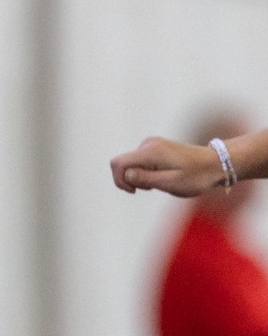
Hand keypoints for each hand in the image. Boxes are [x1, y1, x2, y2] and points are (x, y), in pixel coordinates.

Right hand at [110, 136, 226, 196]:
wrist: (217, 163)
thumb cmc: (197, 176)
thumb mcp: (171, 183)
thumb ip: (145, 178)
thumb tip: (126, 175)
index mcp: (150, 152)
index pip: (118, 163)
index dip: (119, 180)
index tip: (135, 191)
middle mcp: (148, 144)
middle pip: (123, 164)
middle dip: (132, 180)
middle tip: (153, 188)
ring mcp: (152, 144)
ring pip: (132, 163)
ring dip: (140, 177)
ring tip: (161, 182)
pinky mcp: (156, 146)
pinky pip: (140, 161)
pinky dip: (146, 172)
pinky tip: (163, 176)